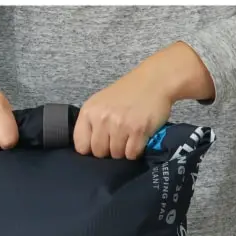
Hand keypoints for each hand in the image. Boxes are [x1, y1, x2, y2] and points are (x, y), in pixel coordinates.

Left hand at [73, 41, 214, 159]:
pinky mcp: (138, 130)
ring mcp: (120, 125)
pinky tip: (138, 139)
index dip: (90, 149)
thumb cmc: (127, 93)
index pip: (80, 146)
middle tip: (118, 139)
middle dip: (108, 150)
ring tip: (129, 136)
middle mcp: (102, 118)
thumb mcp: (100, 103)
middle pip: (99, 153)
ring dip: (123, 150)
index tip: (100, 144)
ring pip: (116, 155)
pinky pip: (131, 154)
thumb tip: (88, 150)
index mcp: (89, 111)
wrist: (155, 80)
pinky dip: (136, 151)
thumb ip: (91, 124)